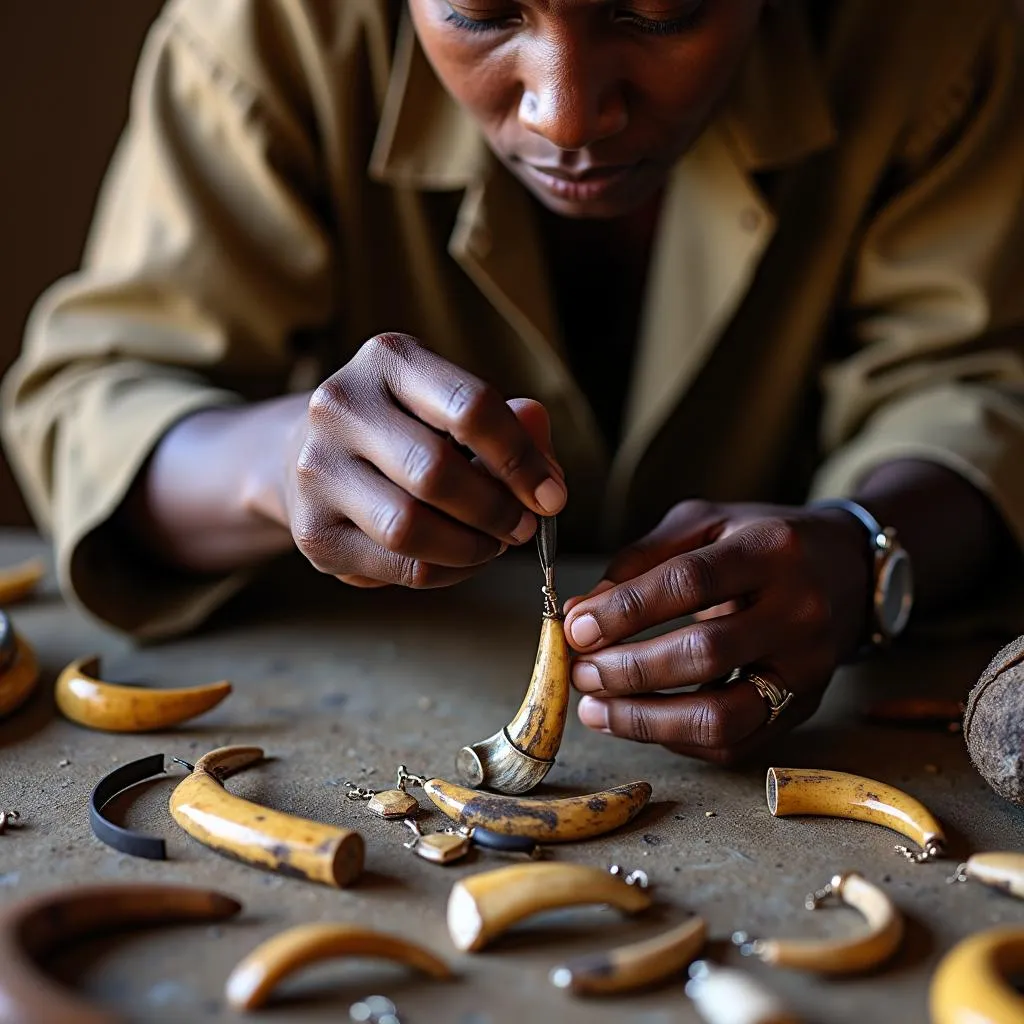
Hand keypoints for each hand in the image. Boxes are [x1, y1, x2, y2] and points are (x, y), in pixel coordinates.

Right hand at [284, 333, 565, 587]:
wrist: (308, 456)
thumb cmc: (406, 430)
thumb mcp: (456, 408)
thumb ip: (513, 428)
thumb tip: (547, 472)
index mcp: (388, 359)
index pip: (470, 406)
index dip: (521, 458)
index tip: (552, 495)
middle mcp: (340, 406)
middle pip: (436, 472)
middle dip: (496, 510)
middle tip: (524, 528)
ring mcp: (316, 471)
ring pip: (410, 529)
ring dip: (471, 548)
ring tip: (492, 545)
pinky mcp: (311, 533)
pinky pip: (397, 566)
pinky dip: (445, 572)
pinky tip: (459, 560)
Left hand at [561, 500, 871, 763]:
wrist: (849, 568)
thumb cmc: (759, 541)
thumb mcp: (703, 524)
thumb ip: (641, 561)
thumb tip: (580, 613)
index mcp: (770, 550)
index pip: (690, 583)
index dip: (626, 610)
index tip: (576, 627)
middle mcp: (799, 611)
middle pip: (704, 653)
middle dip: (628, 669)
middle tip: (580, 671)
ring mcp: (807, 667)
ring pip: (722, 716)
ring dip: (645, 720)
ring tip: (595, 708)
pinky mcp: (804, 707)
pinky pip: (734, 744)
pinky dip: (675, 739)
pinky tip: (638, 719)